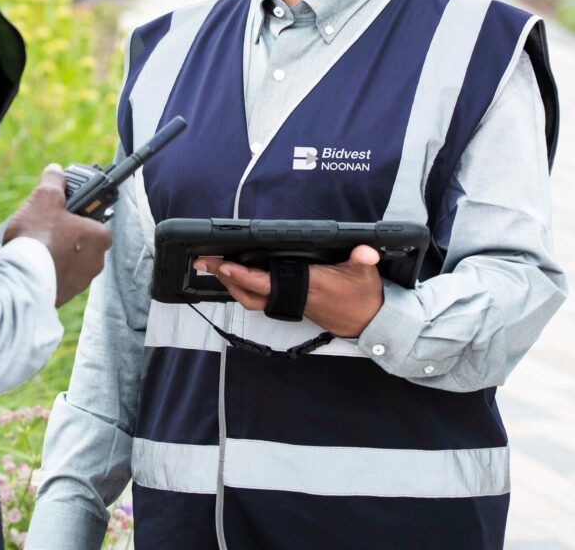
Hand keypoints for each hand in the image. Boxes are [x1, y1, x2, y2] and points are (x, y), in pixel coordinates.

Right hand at [1, 164, 111, 306]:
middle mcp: (96, 262)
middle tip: (44, 226)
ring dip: (55, 253)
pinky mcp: (63, 296)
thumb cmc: (39, 237)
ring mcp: (80, 282)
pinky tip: (30, 262)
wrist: (22, 278)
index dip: (77, 213)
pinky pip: (56, 278)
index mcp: (100, 237)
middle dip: (64, 234)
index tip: (62, 211)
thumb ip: (53, 182)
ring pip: (69, 261)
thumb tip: (55, 171)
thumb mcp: (45, 198)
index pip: (95, 221)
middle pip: (81, 242)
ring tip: (33, 244)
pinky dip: (46, 270)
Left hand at [196, 245, 384, 337]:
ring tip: (217, 268)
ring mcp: (292, 305)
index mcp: (307, 287)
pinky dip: (246, 288)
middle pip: (249, 294)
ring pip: (253, 300)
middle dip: (226, 278)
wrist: (369, 323)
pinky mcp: (293, 306)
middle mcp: (294, 299)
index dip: (242, 274)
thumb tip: (366, 249)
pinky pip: (261, 300)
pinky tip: (240, 278)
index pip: (266, 281)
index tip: (223, 264)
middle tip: (206, 263)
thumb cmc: (364, 298)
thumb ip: (363, 258)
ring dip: (233, 285)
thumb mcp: (364, 274)